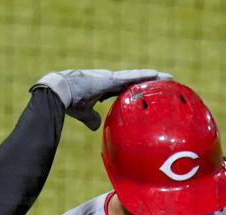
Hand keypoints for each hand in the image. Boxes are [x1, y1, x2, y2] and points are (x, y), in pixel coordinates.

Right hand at [32, 68, 172, 129]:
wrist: (58, 91)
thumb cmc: (67, 101)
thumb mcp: (82, 112)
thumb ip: (91, 118)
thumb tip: (97, 127)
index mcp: (103, 88)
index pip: (124, 88)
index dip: (136, 89)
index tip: (146, 91)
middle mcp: (108, 80)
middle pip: (134, 81)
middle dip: (148, 81)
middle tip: (164, 82)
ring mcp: (109, 78)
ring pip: (136, 77)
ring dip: (151, 77)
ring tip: (167, 77)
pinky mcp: (109, 79)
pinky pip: (131, 77)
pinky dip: (144, 76)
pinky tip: (156, 74)